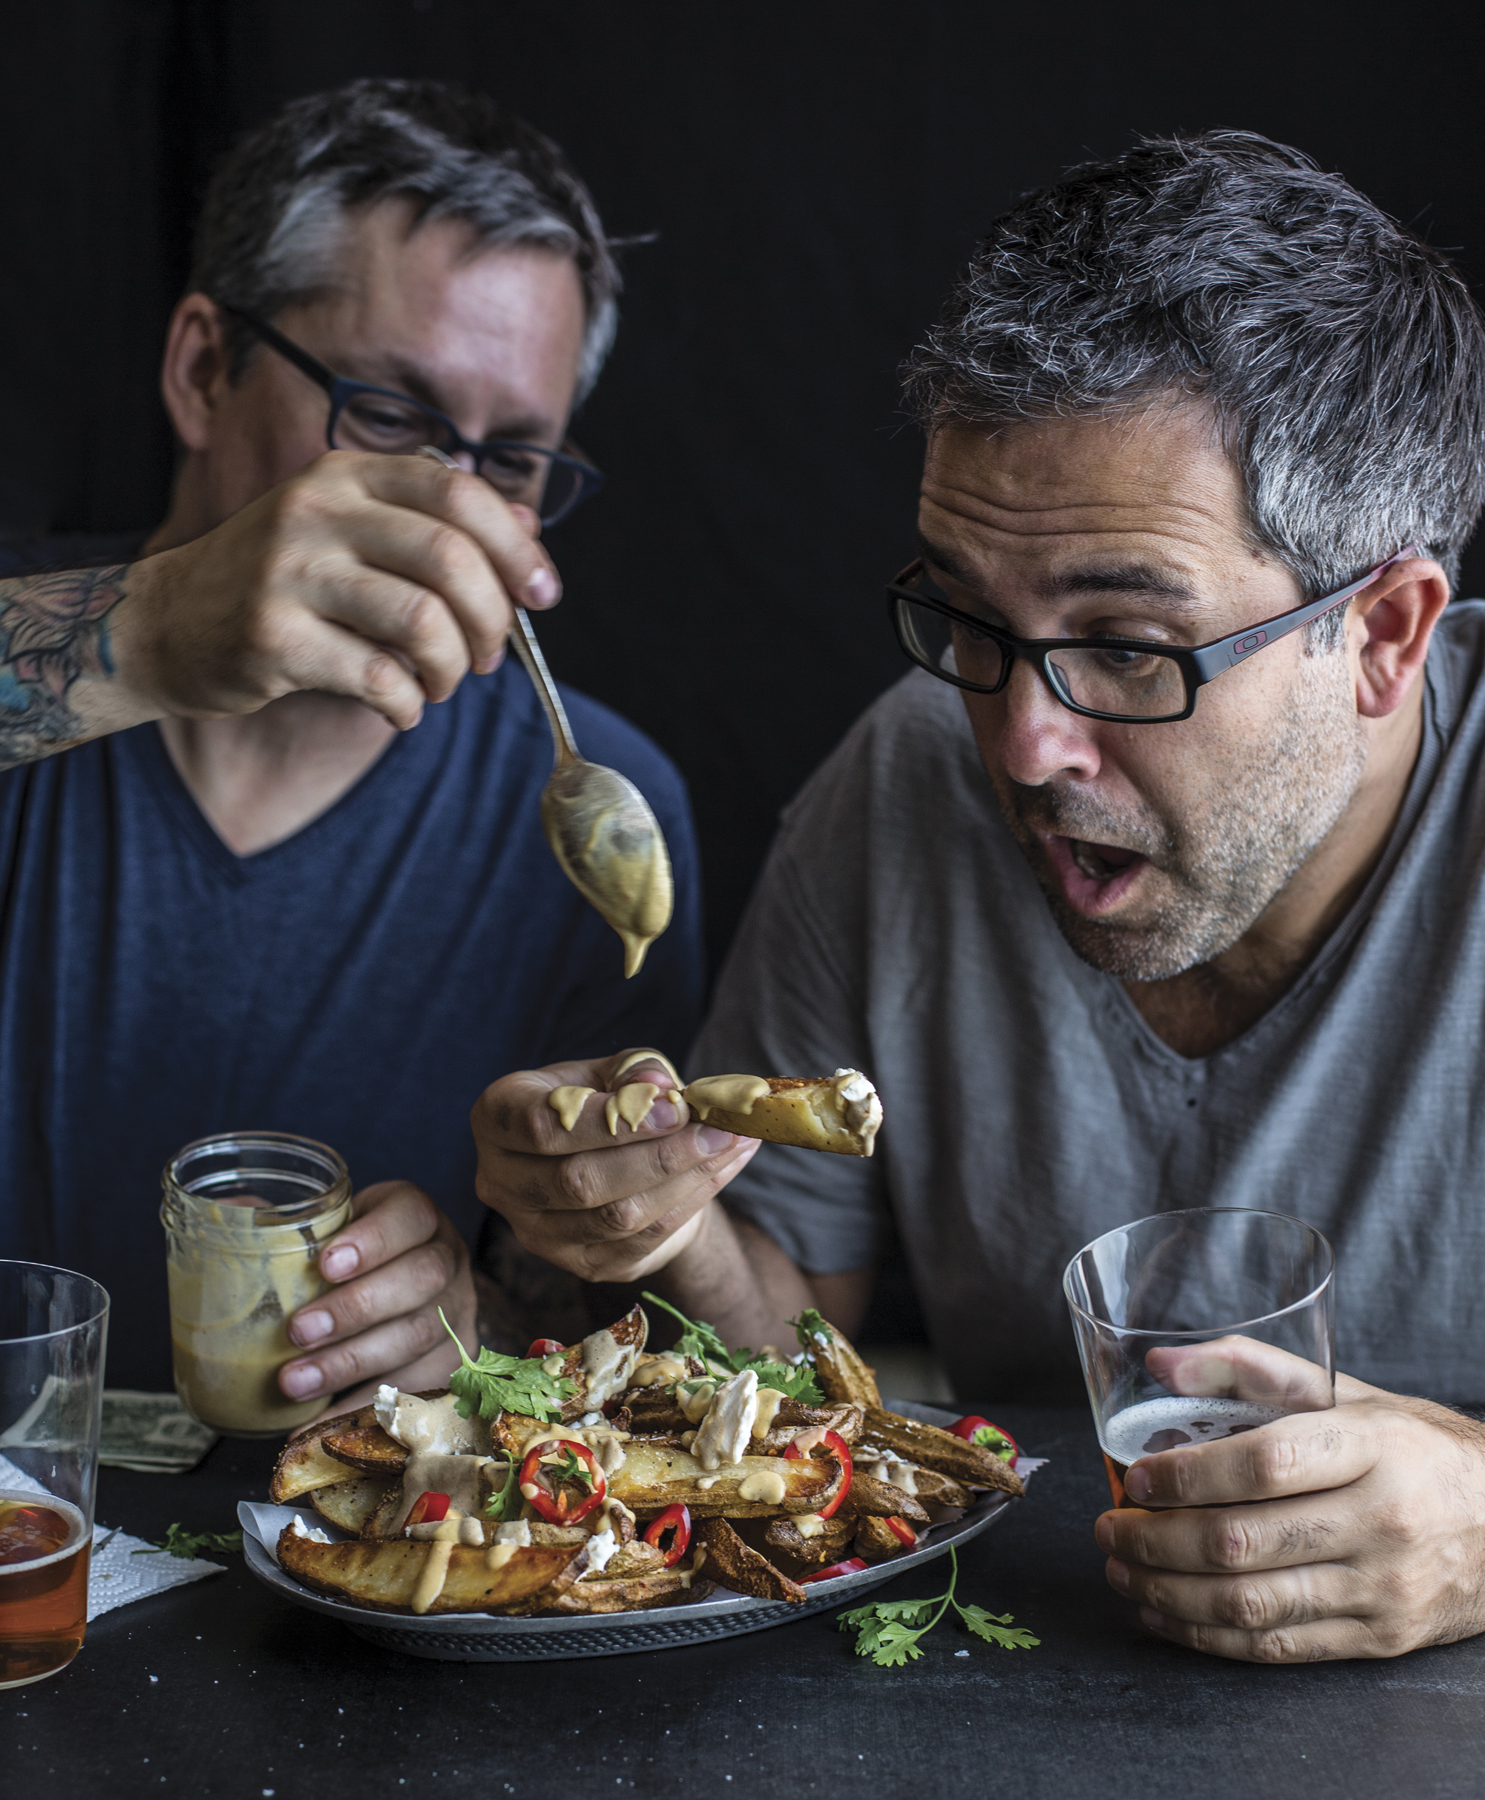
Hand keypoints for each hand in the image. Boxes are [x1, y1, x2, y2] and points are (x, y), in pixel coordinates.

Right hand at [113, 450, 559, 729]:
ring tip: (439, 684)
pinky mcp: (272, 636)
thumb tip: (529, 528)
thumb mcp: (352, 535)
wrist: (167, 624)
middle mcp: (317, 511)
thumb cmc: (283, 584)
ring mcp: (289, 572)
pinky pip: (378, 677)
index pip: (460, 494)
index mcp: (346, 476)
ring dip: (450, 669)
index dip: (517, 549)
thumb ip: (435, 528)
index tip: (542, 597)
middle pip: (452, 560)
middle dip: (492, 622)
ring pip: (422, 622)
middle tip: (485, 657)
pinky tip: (400, 708)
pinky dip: (408, 704)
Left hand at [279, 1180, 475, 1413]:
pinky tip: (320, 1420)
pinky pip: (420, 1386)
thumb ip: (288, 1223)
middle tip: (298, 1332)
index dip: (373, 1239)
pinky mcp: (452, 1359)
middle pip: (420, 1279)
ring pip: (418, 1335)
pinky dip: (366, 1405)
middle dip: (356, 1307)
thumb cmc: (352, 1260)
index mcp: (418, 1217)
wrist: (402, 1295)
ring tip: (294, 1382)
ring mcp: (456, 1311)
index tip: (325, 1265)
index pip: (410, 1216)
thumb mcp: (333, 1228)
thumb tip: (228, 1213)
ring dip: (351, 1362)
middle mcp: (447, 1259)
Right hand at [471, 1049, 761, 1282]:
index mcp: (497, 1117)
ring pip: (616, 1217)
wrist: (607, 1159)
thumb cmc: (602, 1102)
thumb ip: (634, 1071)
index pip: (541, 1126)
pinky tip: (724, 1169)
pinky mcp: (580, 1264)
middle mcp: (501, 1181)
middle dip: (661, 1156)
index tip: (677, 1107)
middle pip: (580, 1180)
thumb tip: (660, 1086)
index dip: (610, 1121)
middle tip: (721, 1129)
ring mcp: (536, 1233)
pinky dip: (691, 1203)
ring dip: (686, 1181)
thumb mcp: (610, 1070)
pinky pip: (642, 1241)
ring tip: (734, 1143)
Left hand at [1095, 1339, 1484, 1661]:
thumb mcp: (1341, 1392)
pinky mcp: (1380, 1638)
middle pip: (1245, 1541)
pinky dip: (1208, 1636)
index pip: (1264, 1463)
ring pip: (1252, 1602)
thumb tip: (1160, 1363)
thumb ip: (1248, 1368)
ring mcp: (1382, 1588)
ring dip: (1168, 1592)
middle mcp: (1381, 1520)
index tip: (1135, 1476)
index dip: (1188, 1475)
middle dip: (1156, 1540)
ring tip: (1121, 1570)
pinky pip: (1278, 1646)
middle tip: (1108, 1528)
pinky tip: (1164, 1614)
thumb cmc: (1407, 1448)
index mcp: (1371, 1446)